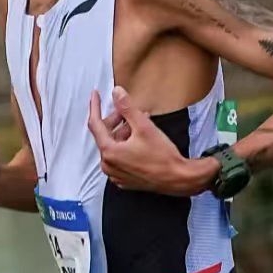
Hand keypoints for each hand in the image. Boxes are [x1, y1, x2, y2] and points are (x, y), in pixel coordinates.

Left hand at [87, 87, 214, 193]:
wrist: (177, 178)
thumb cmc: (162, 157)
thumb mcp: (143, 127)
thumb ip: (127, 108)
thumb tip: (116, 93)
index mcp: (109, 152)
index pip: (95, 124)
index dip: (95, 107)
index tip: (95, 95)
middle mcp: (109, 165)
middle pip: (105, 136)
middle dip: (115, 120)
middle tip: (126, 110)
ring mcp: (116, 174)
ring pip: (114, 146)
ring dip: (123, 132)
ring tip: (139, 122)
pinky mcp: (125, 179)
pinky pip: (120, 158)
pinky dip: (126, 146)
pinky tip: (139, 138)